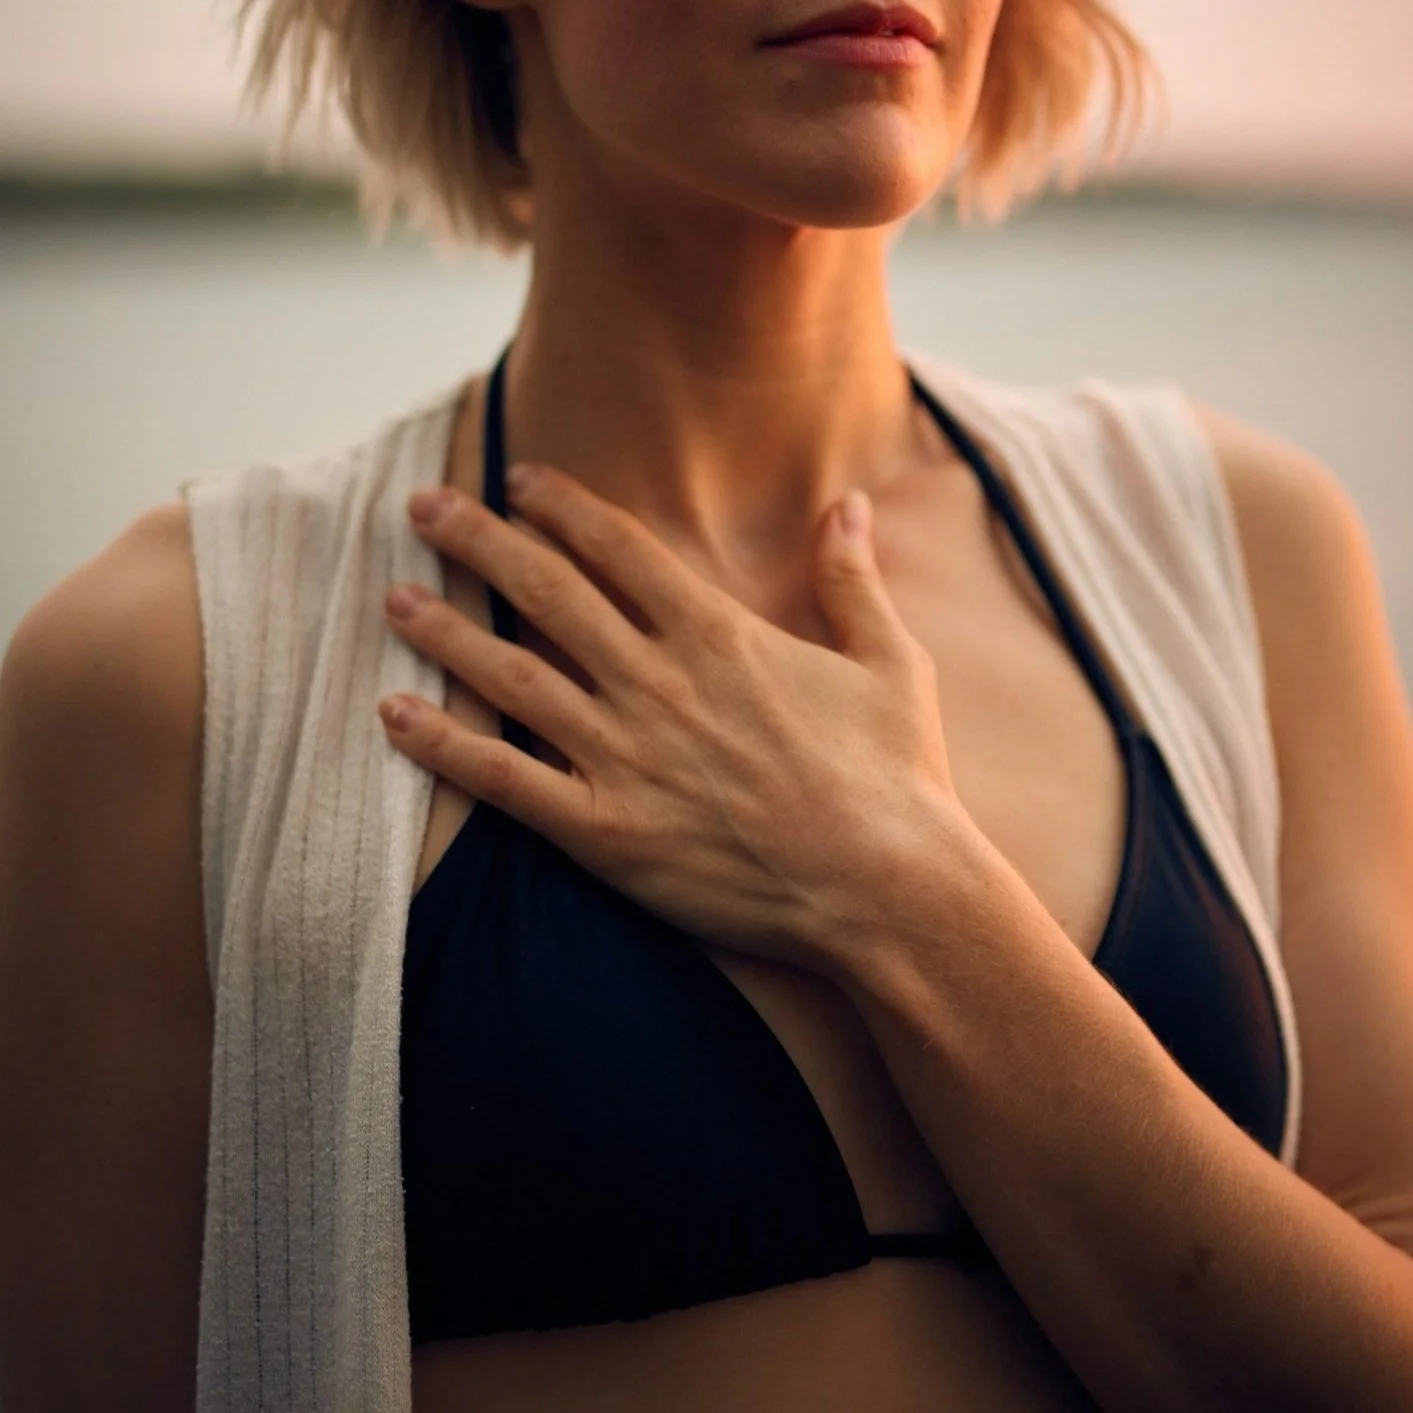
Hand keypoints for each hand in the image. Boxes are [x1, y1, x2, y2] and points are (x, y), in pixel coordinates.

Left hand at [379, 463, 968, 970]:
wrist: (888, 890)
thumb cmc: (896, 778)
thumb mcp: (891, 662)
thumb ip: (853, 578)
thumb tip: (850, 503)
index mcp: (719, 636)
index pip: (618, 547)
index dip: (560, 506)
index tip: (518, 478)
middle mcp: (658, 683)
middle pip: (546, 591)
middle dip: (479, 540)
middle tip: (423, 507)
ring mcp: (625, 757)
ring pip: (511, 676)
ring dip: (445, 631)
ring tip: (393, 597)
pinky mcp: (605, 832)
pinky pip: (504, 781)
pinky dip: (444, 746)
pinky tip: (392, 714)